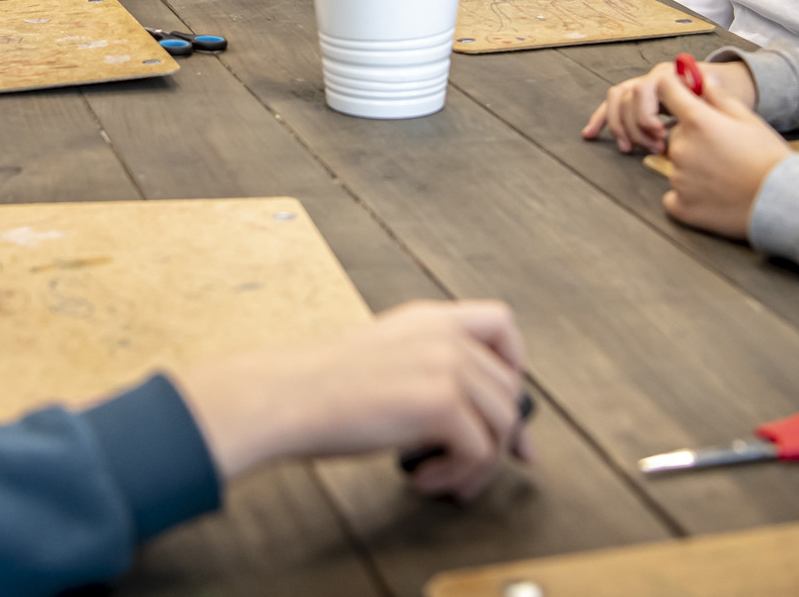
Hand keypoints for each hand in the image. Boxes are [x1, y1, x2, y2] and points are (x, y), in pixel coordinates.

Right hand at [171, 301, 529, 499]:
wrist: (283, 397)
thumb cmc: (317, 388)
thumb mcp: (383, 357)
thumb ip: (426, 370)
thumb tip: (467, 418)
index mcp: (428, 319)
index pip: (502, 324)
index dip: (514, 367)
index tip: (505, 407)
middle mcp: (444, 335)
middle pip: (509, 389)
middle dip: (501, 438)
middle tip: (476, 470)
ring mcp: (446, 366)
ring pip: (502, 424)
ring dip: (478, 465)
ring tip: (442, 480)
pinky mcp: (440, 403)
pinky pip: (480, 451)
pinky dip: (457, 476)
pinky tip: (421, 479)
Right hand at [582, 57, 757, 154]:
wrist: (730, 89)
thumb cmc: (728, 97)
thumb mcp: (726, 98)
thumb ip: (716, 93)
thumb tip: (708, 84)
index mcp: (673, 74)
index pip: (647, 88)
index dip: (647, 113)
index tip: (660, 136)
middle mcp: (653, 77)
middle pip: (630, 97)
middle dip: (637, 127)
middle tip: (656, 148)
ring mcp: (643, 87)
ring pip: (616, 101)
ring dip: (620, 127)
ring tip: (632, 150)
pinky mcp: (637, 101)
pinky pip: (612, 106)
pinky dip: (601, 120)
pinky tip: (591, 134)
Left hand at [654, 72, 789, 238]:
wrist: (782, 201)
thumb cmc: (769, 158)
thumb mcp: (748, 119)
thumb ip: (719, 97)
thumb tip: (704, 79)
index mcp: (697, 121)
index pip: (667, 91)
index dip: (674, 92)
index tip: (682, 98)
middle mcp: (681, 148)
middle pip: (675, 133)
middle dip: (692, 137)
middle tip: (721, 150)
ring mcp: (678, 179)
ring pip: (675, 165)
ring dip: (691, 167)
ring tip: (722, 174)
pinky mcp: (680, 206)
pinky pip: (674, 195)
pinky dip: (687, 195)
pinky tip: (712, 195)